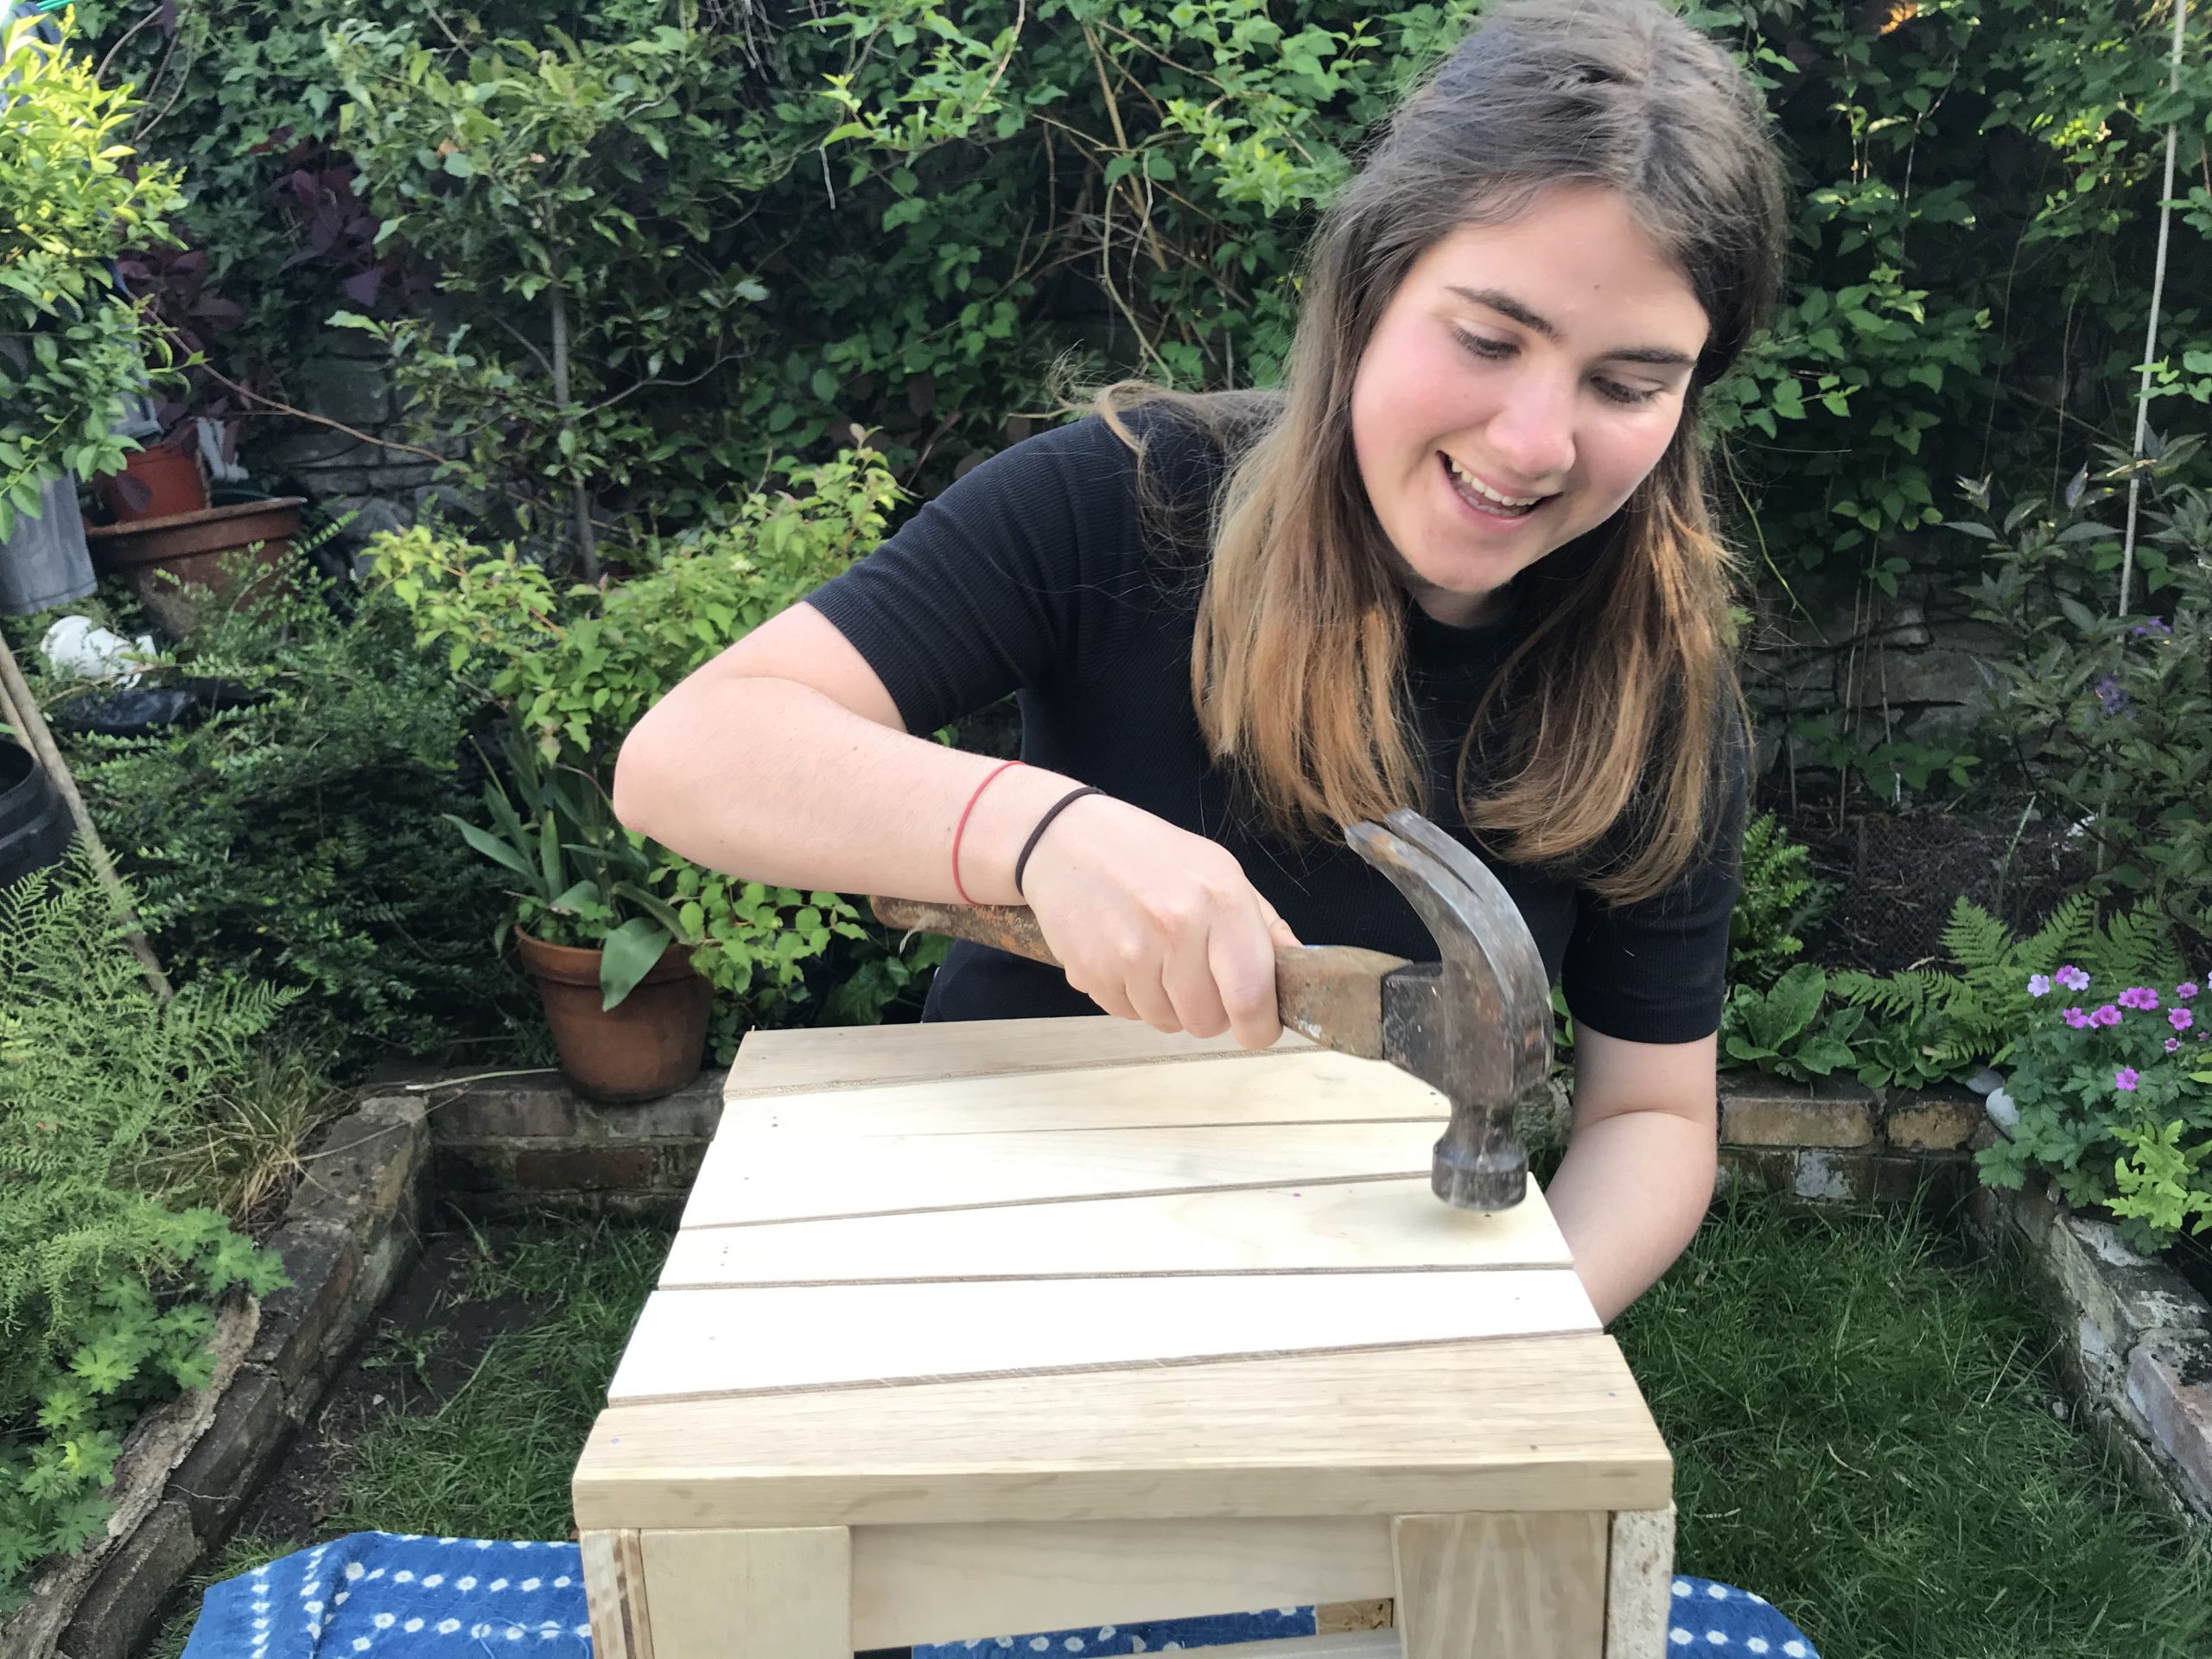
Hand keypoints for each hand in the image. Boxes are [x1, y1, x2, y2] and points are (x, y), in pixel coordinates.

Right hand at [1016, 795, 1299, 1049]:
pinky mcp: (1091, 972)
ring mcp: (1129, 953)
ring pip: (1166, 1022)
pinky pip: (1127, 1014)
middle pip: (1207, 1021)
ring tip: (1155, 957)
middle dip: (1210, 1012)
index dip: (1259, 1027)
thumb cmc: (1150, 854)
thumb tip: (1298, 971)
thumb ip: (1262, 925)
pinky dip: (1132, 997)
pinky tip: (1125, 955)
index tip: (1257, 1028)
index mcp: (1220, 900)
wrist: (1065, 839)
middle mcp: (1176, 927)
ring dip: (1167, 1003)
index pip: (1251, 996)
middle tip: (1198, 978)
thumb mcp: (1219, 871)